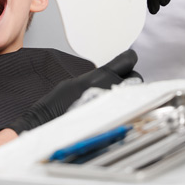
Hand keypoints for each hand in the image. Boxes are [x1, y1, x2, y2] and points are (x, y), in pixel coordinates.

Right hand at [5, 50, 139, 133]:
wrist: (49, 125)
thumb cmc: (57, 105)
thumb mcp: (76, 82)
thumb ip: (97, 78)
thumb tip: (108, 76)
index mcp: (101, 75)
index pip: (129, 59)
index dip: (128, 60)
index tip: (127, 62)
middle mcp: (112, 88)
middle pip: (136, 78)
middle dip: (129, 81)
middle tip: (116, 88)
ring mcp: (117, 106)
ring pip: (136, 95)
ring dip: (129, 97)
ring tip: (113, 104)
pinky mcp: (117, 121)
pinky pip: (130, 112)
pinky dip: (126, 112)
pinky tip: (113, 115)